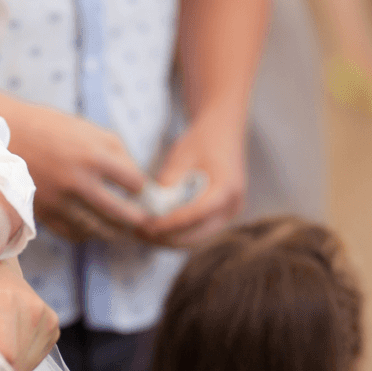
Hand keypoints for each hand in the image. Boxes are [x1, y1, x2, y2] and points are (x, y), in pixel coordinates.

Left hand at [0, 258, 58, 370]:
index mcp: (8, 302)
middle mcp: (33, 309)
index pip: (7, 353)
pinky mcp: (53, 325)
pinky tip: (8, 346)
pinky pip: (37, 356)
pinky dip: (22, 359)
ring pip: (29, 363)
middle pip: (18, 362)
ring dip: (11, 367)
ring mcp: (47, 318)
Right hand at [7, 105, 149, 243]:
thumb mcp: (89, 129)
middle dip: (137, 218)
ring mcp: (60, 201)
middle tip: (142, 219)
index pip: (135, 183)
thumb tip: (136, 181)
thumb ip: (117, 153)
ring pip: (99, 229)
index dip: (140, 187)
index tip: (137, 188)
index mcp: (94, 156)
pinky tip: (92, 226)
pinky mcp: (44, 214)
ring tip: (120, 228)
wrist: (6, 136)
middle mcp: (78, 182)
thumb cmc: (51, 128)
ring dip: (114, 230)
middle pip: (123, 214)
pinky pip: (74, 234)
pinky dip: (86, 233)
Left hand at [136, 112, 245, 247]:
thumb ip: (169, 183)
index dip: (171, 224)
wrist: (222, 131)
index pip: (197, 214)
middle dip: (166, 237)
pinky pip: (196, 232)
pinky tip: (155, 228)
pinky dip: (176, 233)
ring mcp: (228, 214)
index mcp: (227, 188)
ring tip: (142, 232)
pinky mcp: (219, 217)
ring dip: (169, 239)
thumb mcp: (181, 157)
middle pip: (197, 235)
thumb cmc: (201, 140)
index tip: (147, 226)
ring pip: (195, 238)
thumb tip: (151, 210)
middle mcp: (232, 206)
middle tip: (139, 232)